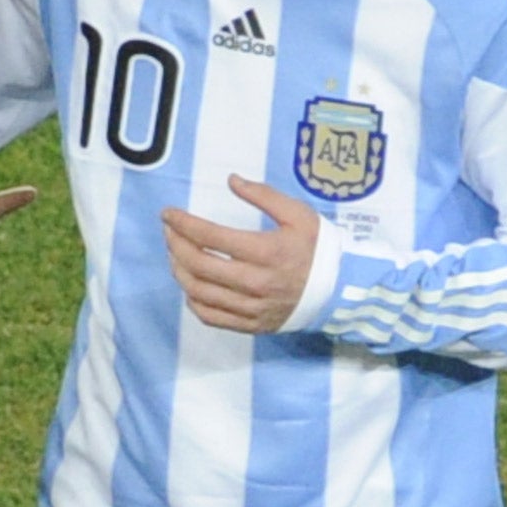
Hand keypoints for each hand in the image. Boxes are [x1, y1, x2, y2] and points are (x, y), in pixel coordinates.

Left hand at [160, 174, 319, 333]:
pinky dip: (192, 300)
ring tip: (175, 254)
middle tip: (169, 231)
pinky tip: (190, 284)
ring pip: (199, 292)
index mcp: (266, 252)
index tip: (167, 214)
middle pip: (198, 265)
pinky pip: (210, 317)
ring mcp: (251, 308)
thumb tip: (232, 181)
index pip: (210, 236)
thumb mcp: (299, 214)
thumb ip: (264, 195)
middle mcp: (255, 282)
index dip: (182, 223)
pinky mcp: (251, 325)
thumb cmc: (318, 249)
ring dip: (179, 270)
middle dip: (175, 244)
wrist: (339, 292)